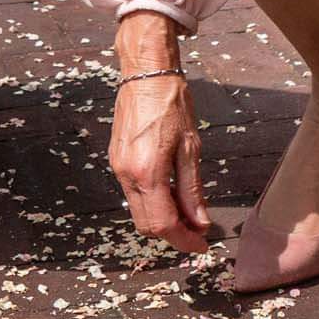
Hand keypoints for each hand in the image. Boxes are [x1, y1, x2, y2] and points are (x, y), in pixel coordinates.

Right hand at [109, 13, 208, 252]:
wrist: (145, 73)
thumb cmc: (172, 103)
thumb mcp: (191, 147)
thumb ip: (193, 190)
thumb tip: (200, 223)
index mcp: (147, 172)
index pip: (164, 224)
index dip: (184, 240)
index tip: (202, 244)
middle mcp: (127, 175)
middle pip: (147, 225)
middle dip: (173, 235)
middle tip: (198, 232)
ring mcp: (118, 167)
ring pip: (138, 212)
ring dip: (162, 220)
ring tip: (188, 213)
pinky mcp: (116, 160)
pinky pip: (133, 195)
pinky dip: (153, 203)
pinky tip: (172, 194)